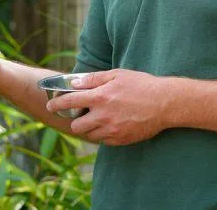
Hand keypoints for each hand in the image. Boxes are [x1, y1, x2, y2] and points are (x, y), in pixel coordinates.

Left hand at [45, 69, 173, 145]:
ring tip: (97, 120)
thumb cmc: (141, 85)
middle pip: (75, 125)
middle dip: (74, 120)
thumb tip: (73, 83)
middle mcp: (103, 115)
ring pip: (88, 135)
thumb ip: (93, 79)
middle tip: (81, 114)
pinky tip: (110, 125)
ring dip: (88, 128)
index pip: (69, 102)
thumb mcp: (116, 75)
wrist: (165, 103)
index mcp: (99, 97)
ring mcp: (112, 130)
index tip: (50, 105)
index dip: (56, 103)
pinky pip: (103, 141)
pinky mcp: (121, 140)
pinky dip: (102, 134)